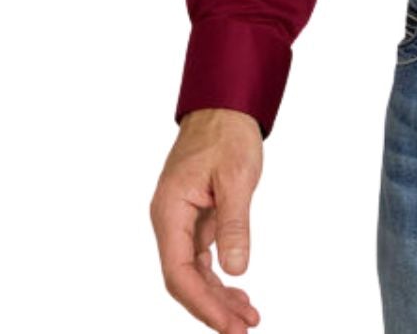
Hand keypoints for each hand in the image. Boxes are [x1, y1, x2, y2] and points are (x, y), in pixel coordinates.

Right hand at [150, 108, 263, 330]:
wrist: (224, 106)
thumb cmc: (227, 134)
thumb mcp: (237, 177)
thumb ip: (234, 224)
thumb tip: (236, 269)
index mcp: (170, 212)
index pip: (178, 273)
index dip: (202, 304)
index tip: (228, 325)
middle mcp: (170, 220)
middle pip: (184, 279)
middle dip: (212, 307)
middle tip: (244, 328)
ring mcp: (181, 221)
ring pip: (193, 272)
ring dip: (218, 296)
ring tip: (247, 317)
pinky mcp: (195, 218)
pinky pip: (202, 256)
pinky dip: (220, 275)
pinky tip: (238, 291)